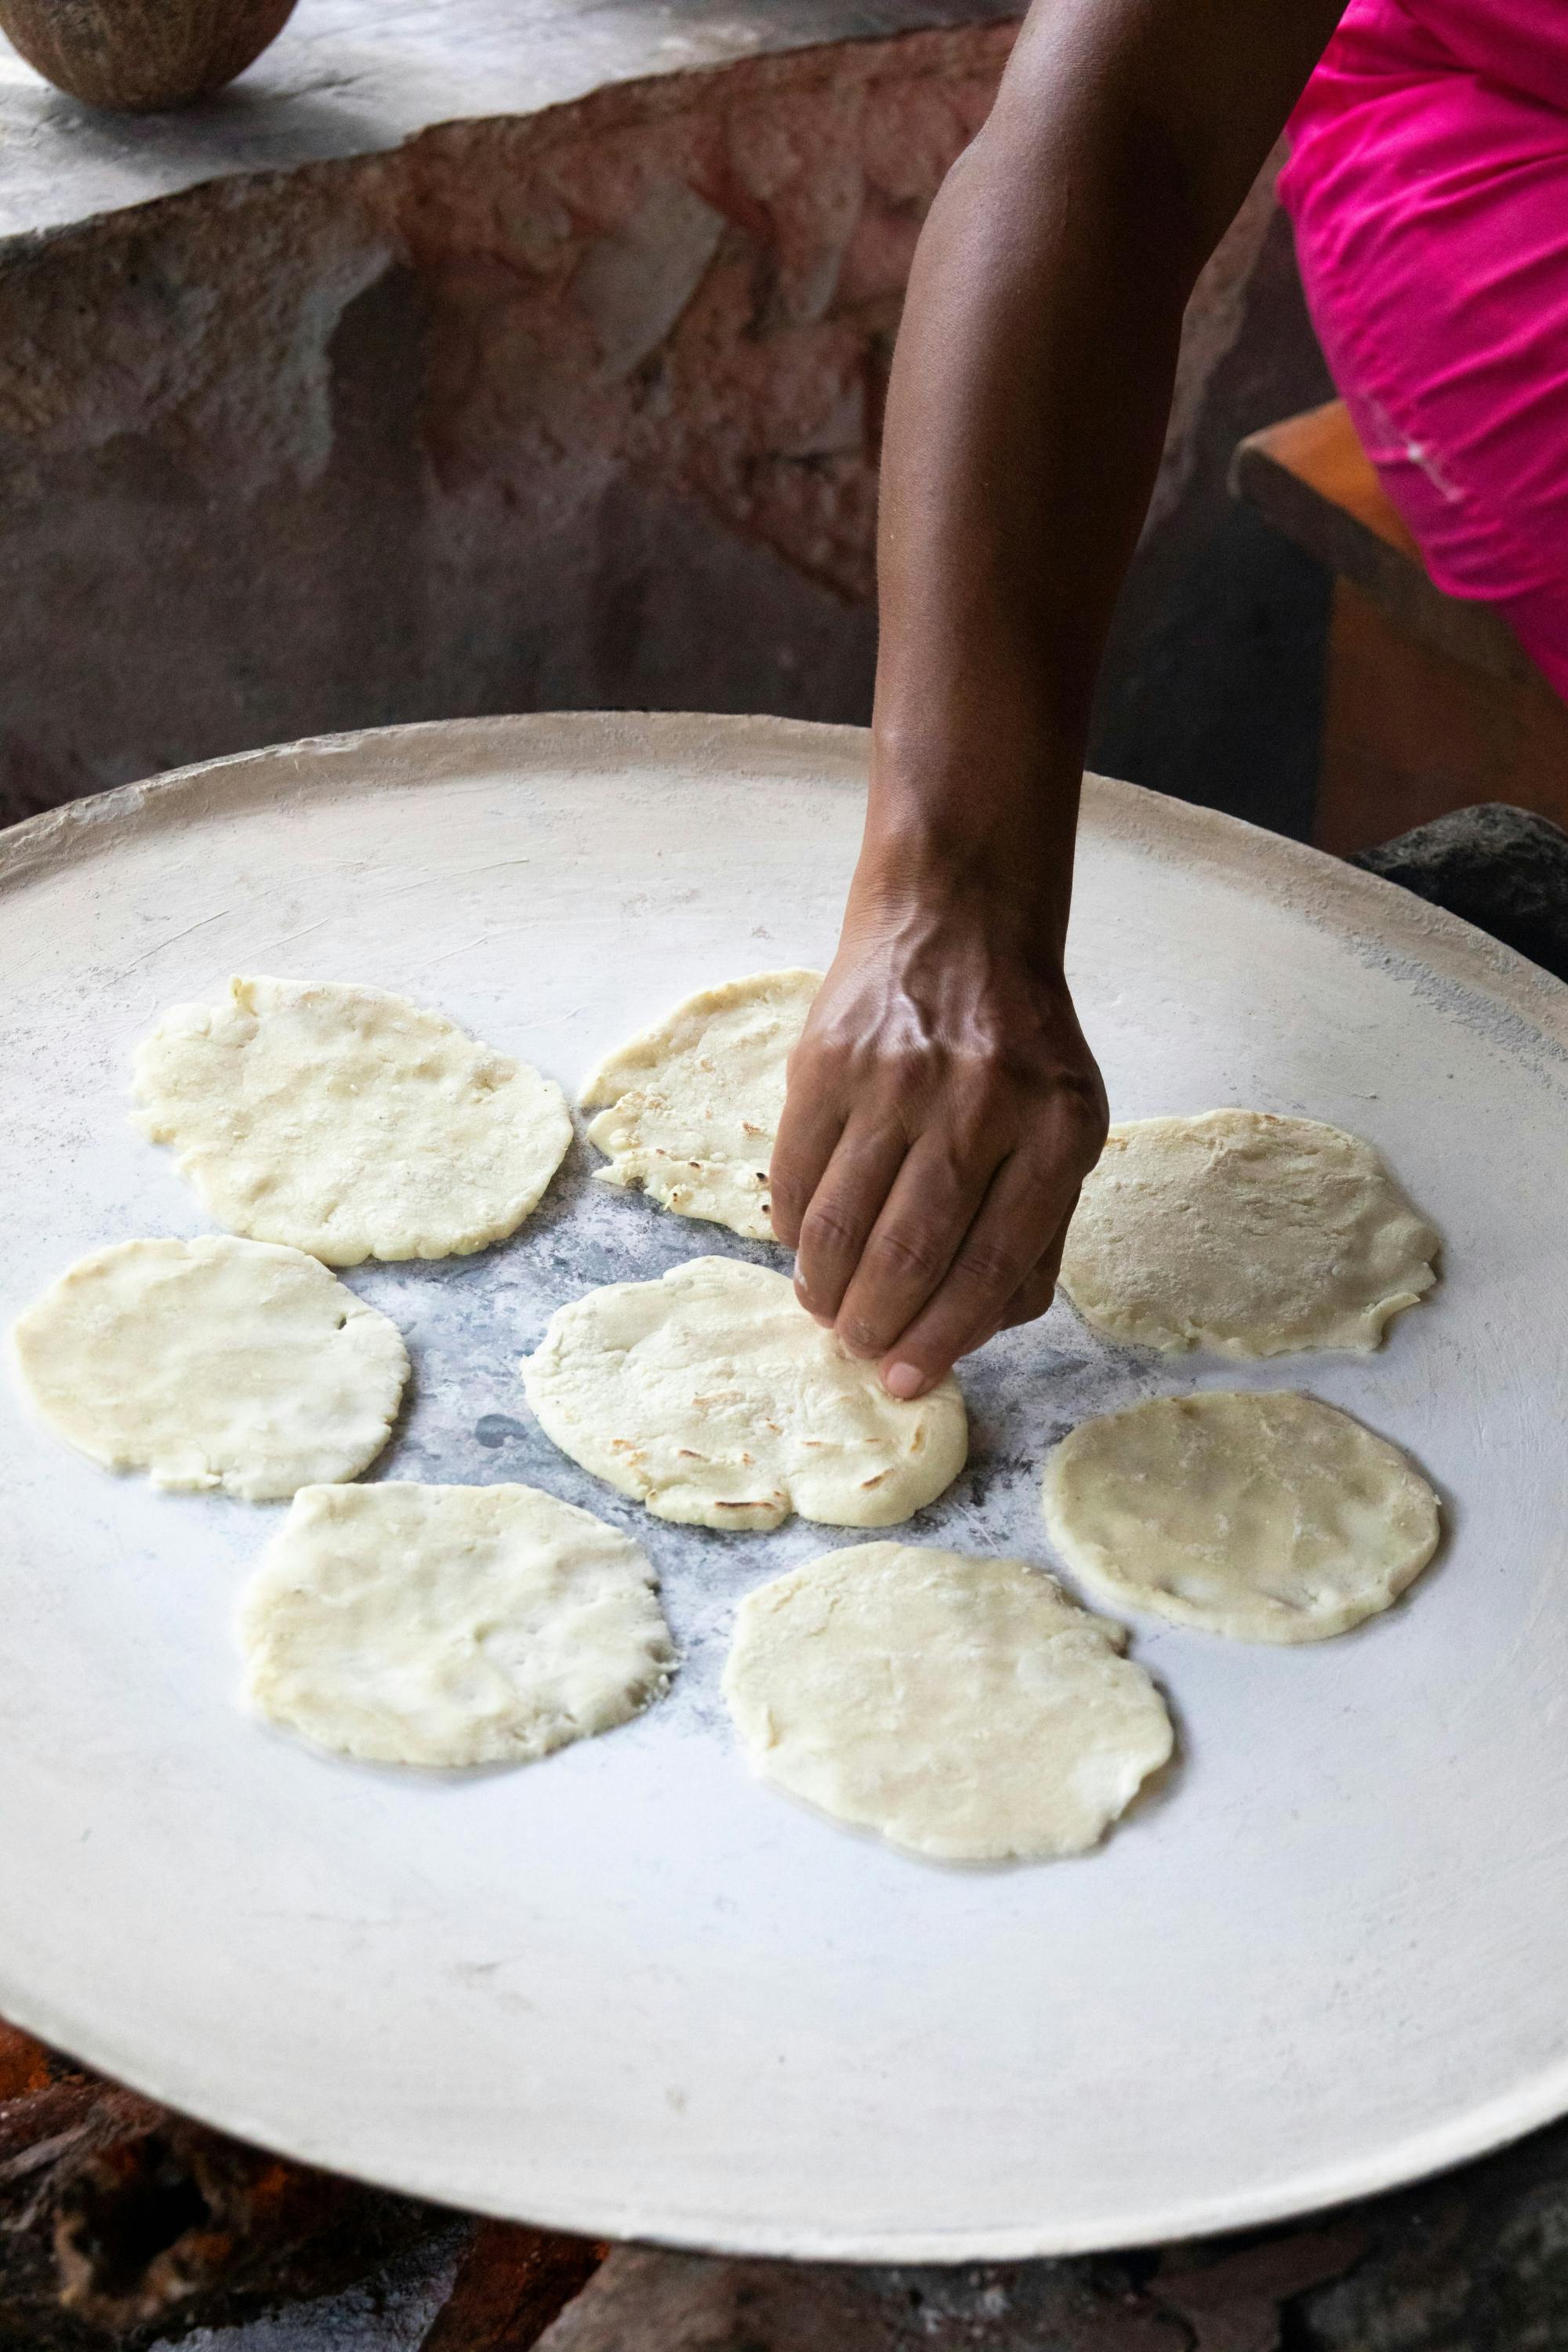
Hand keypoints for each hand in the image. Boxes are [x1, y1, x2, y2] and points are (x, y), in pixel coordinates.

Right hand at [769, 863, 1106, 1397]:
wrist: (960, 919)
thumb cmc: (1020, 1044)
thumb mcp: (1068, 1125)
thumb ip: (1038, 1229)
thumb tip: (974, 1330)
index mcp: (1056, 1132)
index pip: (992, 1267)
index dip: (944, 1338)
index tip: (908, 1380)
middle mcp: (979, 1106)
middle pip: (909, 1255)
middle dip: (875, 1325)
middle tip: (857, 1349)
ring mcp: (897, 1081)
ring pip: (841, 1224)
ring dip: (824, 1287)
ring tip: (824, 1308)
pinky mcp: (828, 1061)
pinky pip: (795, 1172)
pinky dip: (792, 1227)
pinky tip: (802, 1245)